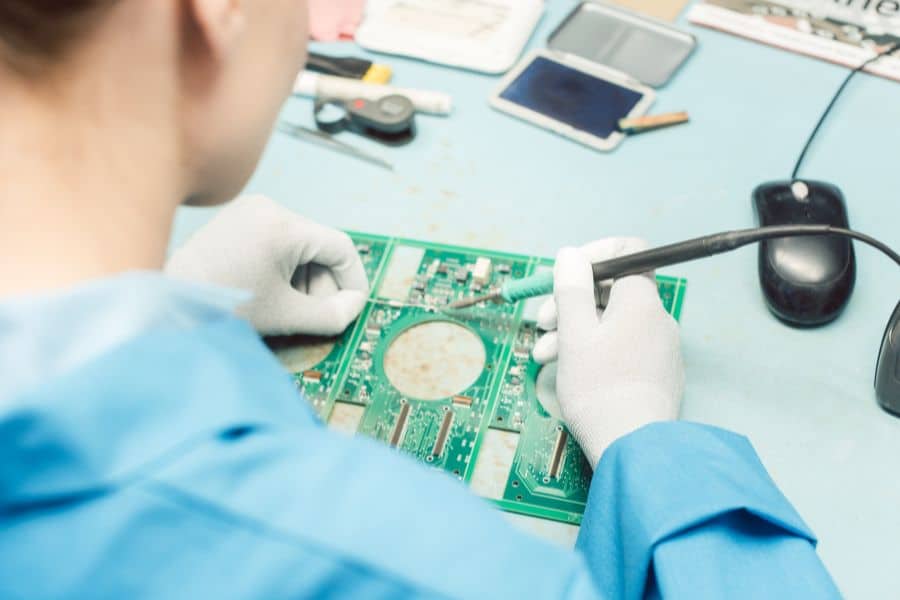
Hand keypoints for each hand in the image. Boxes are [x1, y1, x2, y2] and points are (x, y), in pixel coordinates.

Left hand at [166, 195, 367, 336]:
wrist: (167, 301)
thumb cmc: (223, 307)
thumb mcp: (286, 316)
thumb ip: (331, 316)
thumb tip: (353, 307)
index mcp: (282, 227)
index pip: (341, 248)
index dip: (353, 280)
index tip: (352, 306)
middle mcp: (269, 208)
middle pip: (320, 246)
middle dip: (323, 284)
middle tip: (315, 314)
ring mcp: (252, 210)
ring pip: (301, 245)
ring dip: (304, 278)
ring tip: (288, 306)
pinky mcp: (239, 218)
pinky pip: (279, 240)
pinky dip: (284, 267)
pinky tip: (271, 291)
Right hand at [532, 239, 683, 465]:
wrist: (633, 446)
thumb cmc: (601, 388)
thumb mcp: (575, 333)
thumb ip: (571, 288)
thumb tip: (571, 255)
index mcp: (641, 300)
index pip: (627, 253)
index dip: (593, 256)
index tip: (566, 273)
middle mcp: (657, 319)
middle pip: (611, 292)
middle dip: (571, 301)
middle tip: (544, 321)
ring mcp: (659, 348)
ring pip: (610, 323)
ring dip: (573, 331)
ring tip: (544, 355)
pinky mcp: (655, 374)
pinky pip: (621, 348)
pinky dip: (593, 351)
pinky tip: (567, 371)